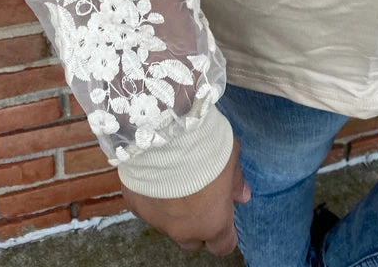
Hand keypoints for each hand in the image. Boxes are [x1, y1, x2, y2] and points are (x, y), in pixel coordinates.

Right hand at [120, 135, 251, 255]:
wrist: (164, 131)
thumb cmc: (205, 145)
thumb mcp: (230, 157)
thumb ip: (236, 182)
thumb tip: (243, 197)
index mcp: (213, 223)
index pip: (222, 246)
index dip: (225, 232)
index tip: (224, 214)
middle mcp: (184, 230)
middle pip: (194, 240)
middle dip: (198, 225)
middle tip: (199, 197)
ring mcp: (156, 220)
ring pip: (168, 225)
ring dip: (174, 211)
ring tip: (174, 180)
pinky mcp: (135, 205)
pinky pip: (146, 208)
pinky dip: (151, 197)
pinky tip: (154, 175)